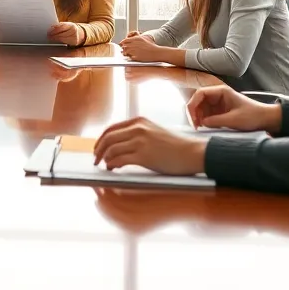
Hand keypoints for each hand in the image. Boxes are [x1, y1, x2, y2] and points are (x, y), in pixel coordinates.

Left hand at [48, 22, 84, 45]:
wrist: (79, 34)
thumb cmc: (70, 29)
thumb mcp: (66, 25)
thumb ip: (60, 26)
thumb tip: (51, 27)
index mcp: (71, 25)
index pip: (62, 26)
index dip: (55, 28)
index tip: (49, 30)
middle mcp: (73, 31)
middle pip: (61, 33)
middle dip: (53, 34)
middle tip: (48, 35)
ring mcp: (74, 37)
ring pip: (62, 38)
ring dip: (55, 38)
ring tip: (50, 37)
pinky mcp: (74, 42)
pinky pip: (64, 42)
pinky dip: (58, 41)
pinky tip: (55, 40)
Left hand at [93, 115, 207, 175]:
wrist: (192, 152)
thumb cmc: (176, 146)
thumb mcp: (154, 131)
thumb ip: (137, 133)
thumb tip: (120, 144)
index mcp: (139, 121)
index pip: (111, 128)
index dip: (101, 140)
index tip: (98, 148)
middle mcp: (137, 129)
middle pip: (108, 138)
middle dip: (98, 150)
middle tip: (96, 159)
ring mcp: (140, 142)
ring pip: (111, 149)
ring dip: (104, 159)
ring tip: (105, 166)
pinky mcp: (143, 156)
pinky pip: (119, 160)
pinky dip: (112, 164)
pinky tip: (112, 168)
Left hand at [120, 33, 161, 61]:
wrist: (157, 52)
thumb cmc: (150, 47)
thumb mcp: (142, 40)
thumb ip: (134, 40)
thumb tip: (126, 42)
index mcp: (136, 39)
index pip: (125, 40)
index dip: (122, 44)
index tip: (122, 46)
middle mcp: (135, 44)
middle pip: (124, 46)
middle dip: (124, 49)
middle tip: (125, 51)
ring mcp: (135, 50)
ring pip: (125, 52)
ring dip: (126, 53)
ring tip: (128, 55)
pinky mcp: (136, 56)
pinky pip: (130, 57)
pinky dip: (130, 58)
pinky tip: (133, 57)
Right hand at [187, 84, 282, 132]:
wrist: (266, 119)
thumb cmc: (253, 116)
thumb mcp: (234, 120)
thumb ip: (216, 121)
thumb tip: (201, 123)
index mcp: (221, 92)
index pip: (200, 93)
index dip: (193, 105)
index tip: (193, 118)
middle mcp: (218, 96)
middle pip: (198, 101)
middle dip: (194, 113)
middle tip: (195, 126)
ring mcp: (218, 104)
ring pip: (201, 109)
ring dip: (198, 118)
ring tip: (200, 128)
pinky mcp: (220, 112)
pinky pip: (207, 115)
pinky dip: (204, 121)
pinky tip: (205, 128)